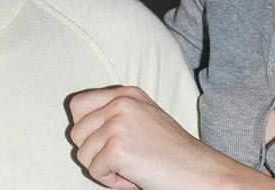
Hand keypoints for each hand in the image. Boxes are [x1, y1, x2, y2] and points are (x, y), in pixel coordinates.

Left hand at [67, 86, 217, 189]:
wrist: (198, 170)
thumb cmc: (173, 152)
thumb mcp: (143, 117)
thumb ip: (114, 114)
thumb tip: (79, 125)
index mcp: (126, 94)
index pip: (77, 104)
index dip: (84, 129)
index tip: (102, 142)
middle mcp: (120, 103)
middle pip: (75, 132)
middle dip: (93, 152)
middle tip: (121, 160)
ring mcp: (117, 124)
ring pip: (82, 154)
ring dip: (103, 168)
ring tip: (131, 168)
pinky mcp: (116, 149)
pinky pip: (94, 172)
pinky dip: (112, 182)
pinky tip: (135, 176)